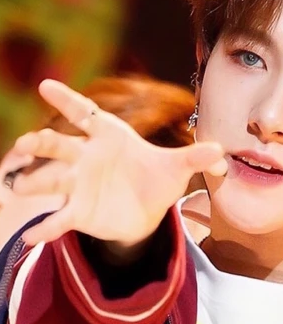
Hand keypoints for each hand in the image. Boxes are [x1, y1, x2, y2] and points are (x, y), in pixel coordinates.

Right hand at [8, 80, 226, 246]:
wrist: (146, 211)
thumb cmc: (155, 179)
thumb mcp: (176, 168)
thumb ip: (194, 157)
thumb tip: (222, 152)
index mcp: (108, 136)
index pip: (85, 114)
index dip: (66, 100)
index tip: (45, 86)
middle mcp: (86, 156)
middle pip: (59, 145)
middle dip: (43, 142)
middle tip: (29, 142)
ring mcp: (78, 183)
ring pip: (50, 179)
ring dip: (33, 182)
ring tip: (18, 187)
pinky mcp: (78, 211)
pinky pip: (59, 218)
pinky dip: (46, 227)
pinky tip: (31, 237)